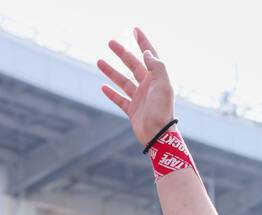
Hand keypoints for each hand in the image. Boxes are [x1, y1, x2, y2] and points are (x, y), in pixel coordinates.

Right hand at [97, 27, 173, 145]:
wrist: (158, 136)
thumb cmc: (161, 111)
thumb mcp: (163, 85)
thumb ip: (157, 67)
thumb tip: (147, 52)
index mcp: (156, 79)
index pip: (149, 56)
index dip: (143, 42)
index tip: (135, 30)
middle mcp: (148, 87)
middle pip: (133, 66)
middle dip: (122, 54)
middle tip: (110, 42)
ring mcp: (140, 99)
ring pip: (123, 82)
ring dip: (111, 71)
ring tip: (98, 61)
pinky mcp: (132, 111)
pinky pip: (120, 100)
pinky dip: (111, 93)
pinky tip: (103, 87)